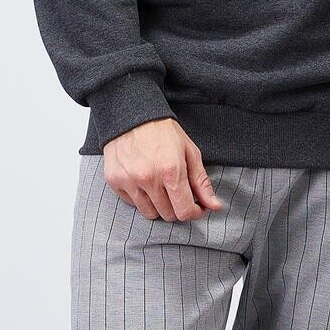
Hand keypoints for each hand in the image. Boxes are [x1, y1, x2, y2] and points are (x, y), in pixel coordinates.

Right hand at [103, 117, 223, 220]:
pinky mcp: (114, 181)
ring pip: (149, 213)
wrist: (132, 115)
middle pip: (168, 214)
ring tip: (160, 188)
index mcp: (171, 171)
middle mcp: (148, 179)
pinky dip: (141, 199)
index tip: (196, 207)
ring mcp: (129, 181)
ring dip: (159, 206)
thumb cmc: (163, 132)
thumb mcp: (189, 152)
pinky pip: (132, 204)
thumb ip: (202, 182)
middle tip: (178, 193)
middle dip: (177, 208)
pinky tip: (144, 183)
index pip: (184, 211)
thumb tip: (215, 206)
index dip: (195, 212)